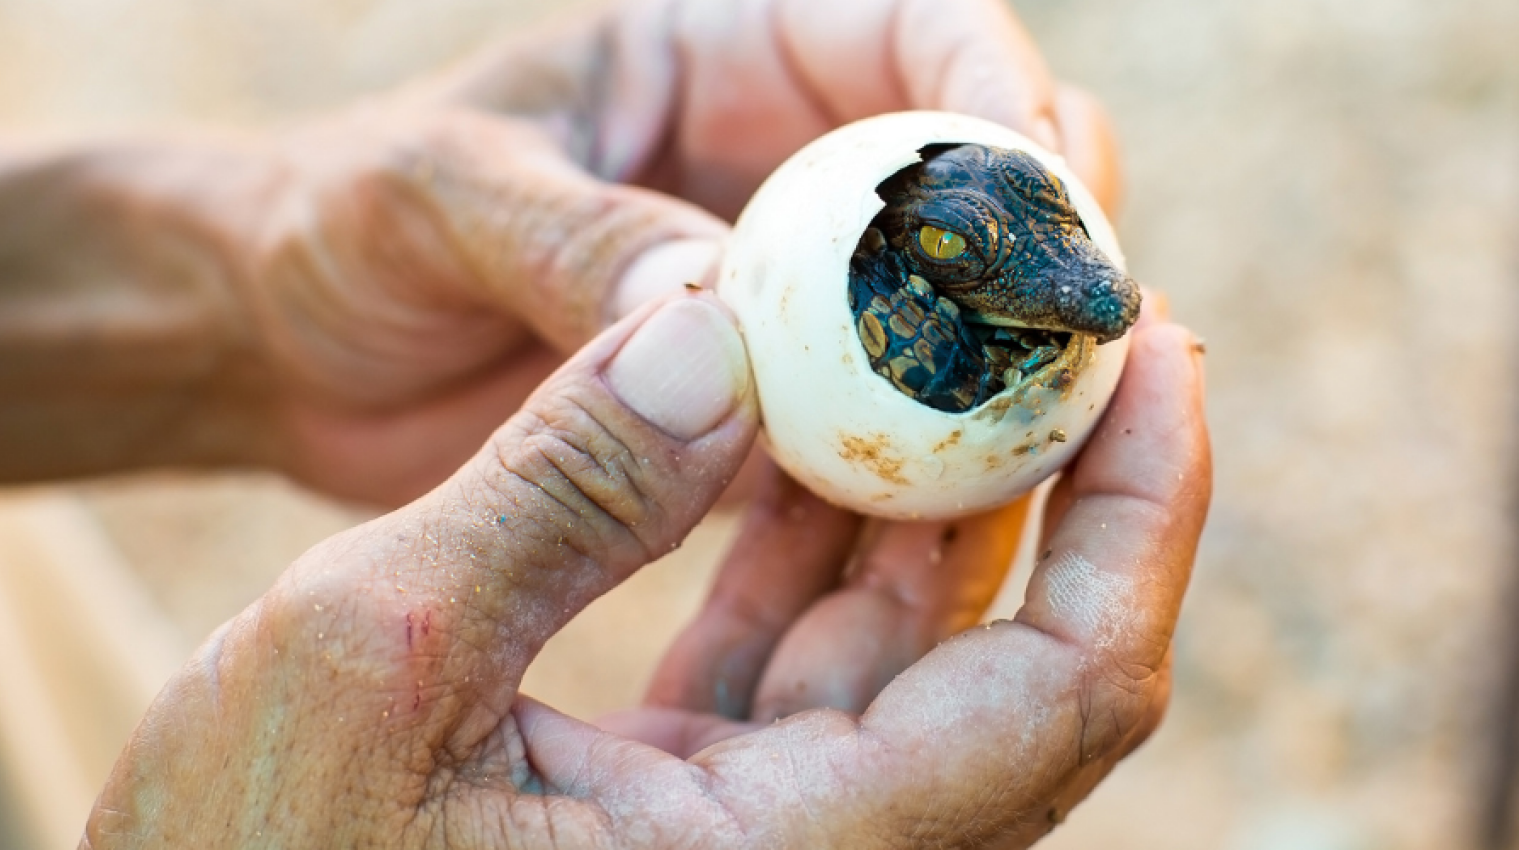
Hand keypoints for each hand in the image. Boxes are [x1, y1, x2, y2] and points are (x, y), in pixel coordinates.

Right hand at [84, 291, 1210, 847]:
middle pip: (1015, 677)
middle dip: (1055, 490)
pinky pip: (798, 676)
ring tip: (941, 351)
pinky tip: (802, 439)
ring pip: (905, 665)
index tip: (1161, 355)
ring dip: (929, 506)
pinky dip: (812, 555)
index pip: (1052, 702)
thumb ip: (554, 490)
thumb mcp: (364, 651)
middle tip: (1067, 320)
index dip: (1139, 520)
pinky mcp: (676, 818)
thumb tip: (717, 337)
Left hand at [234, 0, 1120, 504]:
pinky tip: (931, 530)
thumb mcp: (436, 196)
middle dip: (1040, 244)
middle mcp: (771, 168)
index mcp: (716, 57)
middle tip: (1074, 337)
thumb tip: (713, 306)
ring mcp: (774, 294)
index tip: (1045, 191)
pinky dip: (908, 469)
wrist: (286, 344)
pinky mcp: (750, 406)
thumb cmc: (342, 222)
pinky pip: (864, 428)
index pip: (914, 33)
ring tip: (1040, 444)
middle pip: (972, 181)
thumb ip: (570, 238)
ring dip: (998, 372)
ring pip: (940, 316)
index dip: (1002, 99)